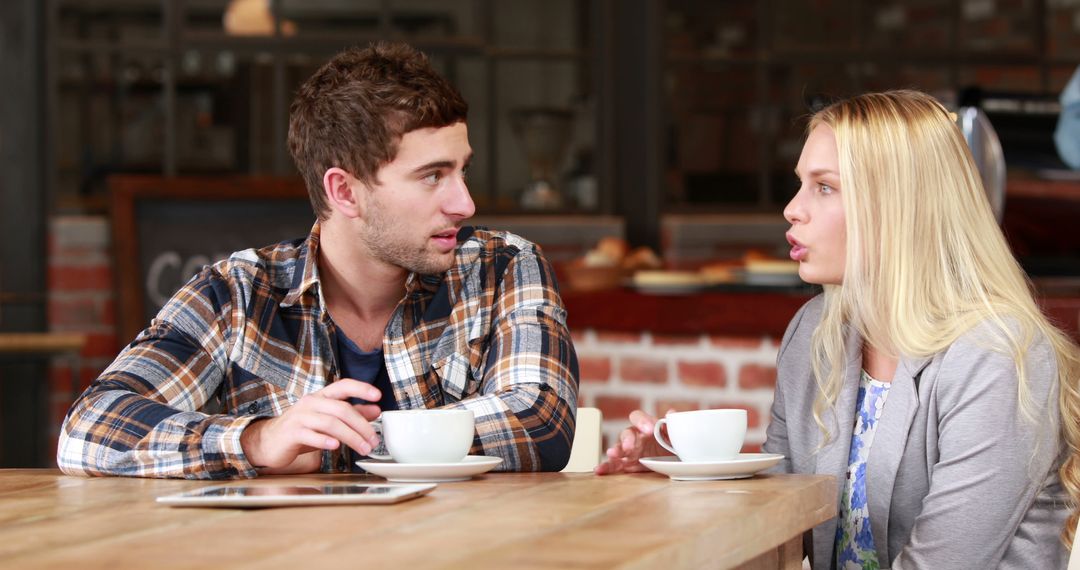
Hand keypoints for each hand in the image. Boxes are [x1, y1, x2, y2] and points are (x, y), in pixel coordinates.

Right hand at [240, 379, 382, 472]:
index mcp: (321, 397)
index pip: (343, 385)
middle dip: (361, 425)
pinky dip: (324, 440)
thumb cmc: (301, 430)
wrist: (268, 442)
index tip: (377, 395)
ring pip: (330, 423)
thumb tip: (375, 410)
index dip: (361, 388)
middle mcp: (310, 403)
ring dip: (350, 436)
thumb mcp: (327, 420)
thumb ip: (351, 415)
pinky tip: (335, 446)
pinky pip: (310, 435)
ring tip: (363, 448)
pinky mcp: (291, 433)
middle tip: (374, 440)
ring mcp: (299, 417)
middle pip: (341, 409)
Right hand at [594, 409, 671, 474]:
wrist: (673, 462)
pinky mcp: (626, 463)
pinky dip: (606, 467)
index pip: (638, 417)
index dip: (641, 421)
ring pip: (618, 448)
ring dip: (615, 451)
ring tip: (612, 454)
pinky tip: (599, 470)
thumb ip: (671, 426)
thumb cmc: (671, 445)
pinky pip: (614, 464)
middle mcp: (635, 436)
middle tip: (630, 447)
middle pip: (626, 433)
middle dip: (627, 439)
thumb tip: (671, 413)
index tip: (649, 429)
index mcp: (645, 426)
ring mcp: (629, 450)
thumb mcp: (674, 436)